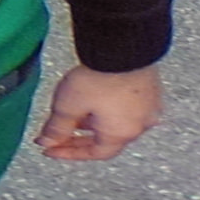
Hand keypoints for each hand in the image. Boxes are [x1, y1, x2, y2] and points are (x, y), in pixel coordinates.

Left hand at [37, 64, 160, 160]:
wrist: (124, 45)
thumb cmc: (100, 75)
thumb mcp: (68, 105)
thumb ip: (57, 128)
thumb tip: (47, 142)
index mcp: (121, 134)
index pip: (93, 153)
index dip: (69, 152)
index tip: (51, 148)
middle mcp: (140, 124)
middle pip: (107, 139)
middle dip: (81, 137)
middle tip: (60, 133)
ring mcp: (149, 106)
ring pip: (118, 122)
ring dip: (96, 122)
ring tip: (76, 113)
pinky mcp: (151, 88)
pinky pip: (129, 106)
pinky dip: (110, 108)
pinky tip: (98, 98)